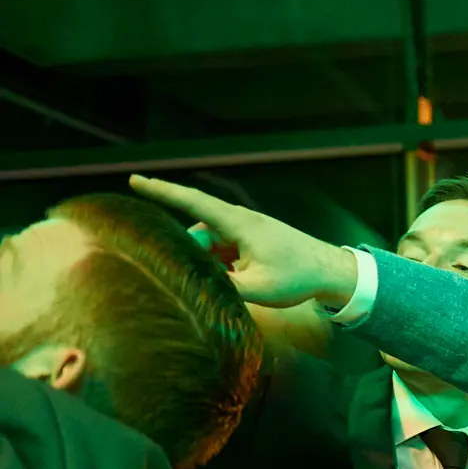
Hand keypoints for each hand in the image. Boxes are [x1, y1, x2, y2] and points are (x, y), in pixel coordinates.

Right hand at [127, 175, 358, 308]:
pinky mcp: (250, 241)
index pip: (192, 202)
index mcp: (238, 223)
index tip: (134, 180)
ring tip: (224, 285)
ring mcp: (245, 230)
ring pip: (209, 245)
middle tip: (186, 278)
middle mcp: (239, 221)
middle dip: (188, 255)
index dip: (162, 192)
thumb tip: (192, 287)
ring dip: (208, 264)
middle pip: (197, 233)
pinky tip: (230, 284)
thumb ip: (221, 287)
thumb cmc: (298, 276)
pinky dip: (220, 266)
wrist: (331, 271)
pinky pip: (223, 251)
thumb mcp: (257, 288)